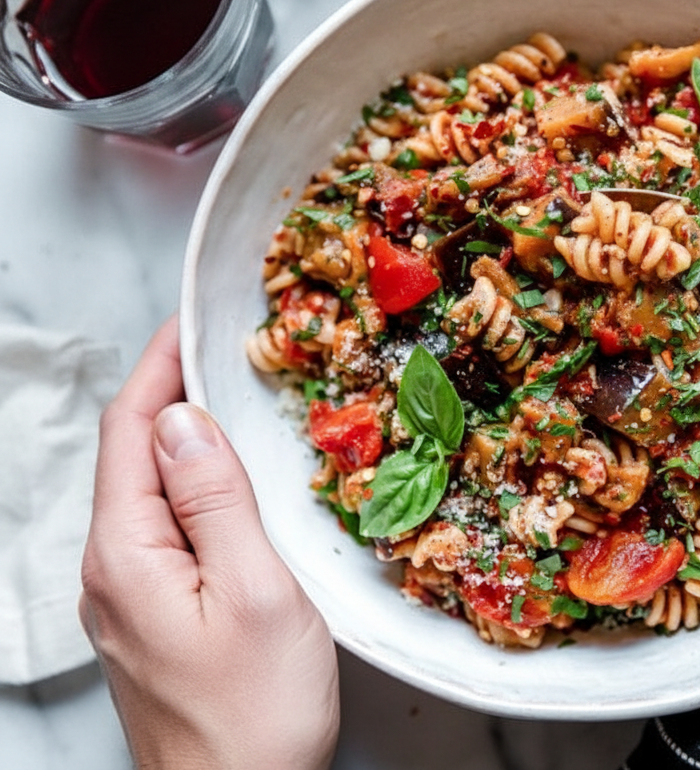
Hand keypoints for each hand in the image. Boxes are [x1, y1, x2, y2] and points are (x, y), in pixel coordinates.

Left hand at [80, 317, 339, 768]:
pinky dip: (191, 489)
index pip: (130, 434)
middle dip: (168, 396)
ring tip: (230, 404)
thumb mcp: (254, 591)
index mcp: (127, 555)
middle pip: (130, 460)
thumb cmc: (256, 710)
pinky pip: (162, 533)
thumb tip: (183, 419)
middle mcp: (111, 574)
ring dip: (182, 443)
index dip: (158, 368)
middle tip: (221, 351)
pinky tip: (227, 487)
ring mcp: (127, 602)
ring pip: (146, 497)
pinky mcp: (152, 622)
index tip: (190, 319)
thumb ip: (216, 501)